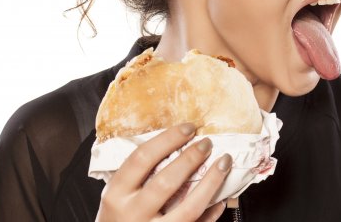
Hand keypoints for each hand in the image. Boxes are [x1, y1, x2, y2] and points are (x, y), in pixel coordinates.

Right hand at [96, 122, 232, 221]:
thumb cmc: (119, 219)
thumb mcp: (118, 196)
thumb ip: (138, 176)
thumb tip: (176, 144)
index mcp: (116, 194)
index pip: (142, 158)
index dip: (168, 140)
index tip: (188, 128)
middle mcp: (132, 213)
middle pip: (166, 181)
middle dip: (191, 158)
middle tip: (207, 144)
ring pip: (189, 207)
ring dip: (211, 182)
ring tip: (223, 164)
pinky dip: (212, 212)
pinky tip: (221, 199)